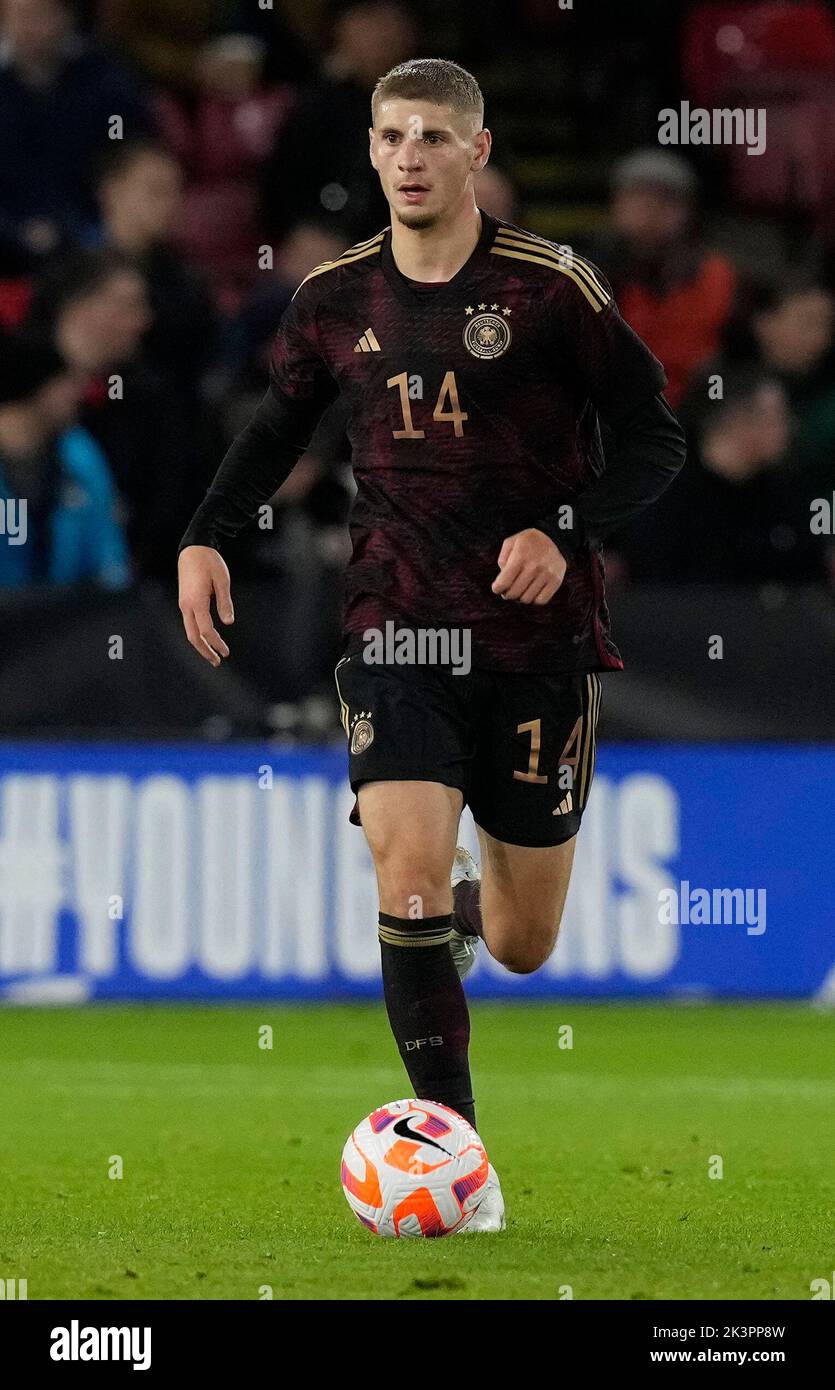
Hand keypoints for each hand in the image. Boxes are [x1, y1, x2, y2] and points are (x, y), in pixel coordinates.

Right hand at [178, 545, 233, 665]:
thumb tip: (228, 622)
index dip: (216, 643)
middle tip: (217, 662)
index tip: (226, 652)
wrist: (193, 548)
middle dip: (205, 651)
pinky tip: (206, 639)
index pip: (206, 630)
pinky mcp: (184, 601)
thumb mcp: (222, 581)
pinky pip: (189, 623)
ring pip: (189, 631)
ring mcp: (183, 604)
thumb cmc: (210, 562)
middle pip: (193, 636)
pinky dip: (197, 635)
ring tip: (212, 655)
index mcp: (196, 601)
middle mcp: (186, 605)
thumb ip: (225, 603)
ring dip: (200, 645)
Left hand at [492, 528, 566, 604]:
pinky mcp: (556, 580)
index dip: (497, 588)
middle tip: (508, 590)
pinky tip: (532, 591)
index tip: (497, 587)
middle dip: (507, 594)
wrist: (556, 537)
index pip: (503, 583)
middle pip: (514, 594)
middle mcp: (534, 566)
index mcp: (520, 556)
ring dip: (521, 597)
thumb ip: (502, 559)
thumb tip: (502, 581)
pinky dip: (534, 599)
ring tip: (521, 588)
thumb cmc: (529, 542)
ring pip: (526, 599)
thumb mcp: (512, 542)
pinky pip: (541, 601)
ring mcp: (546, 574)